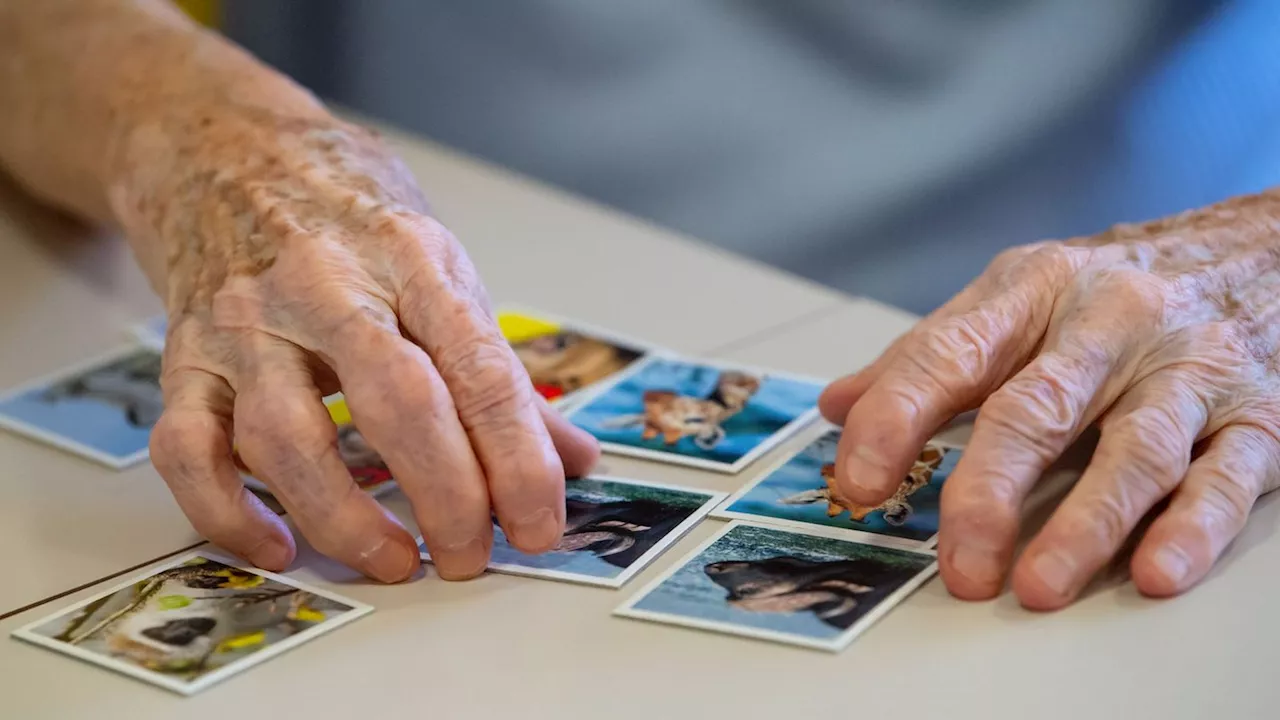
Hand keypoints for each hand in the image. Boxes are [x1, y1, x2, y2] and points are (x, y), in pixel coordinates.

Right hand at [119, 108, 598, 581]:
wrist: (222, 151)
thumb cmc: (345, 215)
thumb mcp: (437, 267)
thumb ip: (498, 367)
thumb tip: (572, 457)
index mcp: (410, 260)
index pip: (480, 370)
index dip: (518, 459)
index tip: (539, 523)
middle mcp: (326, 288)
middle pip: (397, 404)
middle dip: (447, 495)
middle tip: (472, 556)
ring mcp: (246, 324)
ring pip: (287, 438)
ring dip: (345, 518)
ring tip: (396, 561)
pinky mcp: (184, 358)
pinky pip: (189, 449)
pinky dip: (228, 512)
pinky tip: (279, 545)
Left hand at [818, 195, 1279, 608]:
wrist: (1262, 248)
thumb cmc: (1117, 287)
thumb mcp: (1016, 297)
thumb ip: (928, 356)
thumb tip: (838, 407)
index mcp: (1033, 290)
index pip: (949, 354)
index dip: (896, 417)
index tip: (857, 480)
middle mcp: (1110, 323)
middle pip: (1037, 409)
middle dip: (988, 490)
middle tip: (957, 561)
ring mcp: (1187, 368)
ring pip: (1134, 450)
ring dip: (1085, 524)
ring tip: (1038, 585)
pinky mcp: (1258, 415)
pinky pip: (1225, 476)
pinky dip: (1190, 527)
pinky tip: (1154, 571)